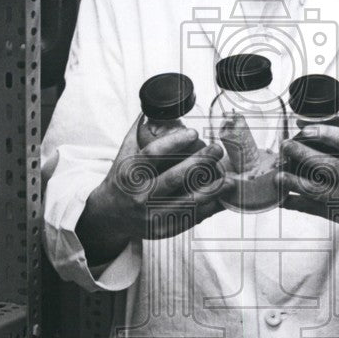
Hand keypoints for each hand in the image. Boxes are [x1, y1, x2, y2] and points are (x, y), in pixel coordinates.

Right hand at [77, 118, 234, 264]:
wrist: (110, 216)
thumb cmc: (122, 180)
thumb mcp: (124, 155)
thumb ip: (138, 132)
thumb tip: (153, 107)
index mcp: (130, 173)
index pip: (152, 155)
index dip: (174, 143)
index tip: (194, 132)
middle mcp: (140, 195)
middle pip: (173, 178)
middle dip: (200, 163)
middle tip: (217, 149)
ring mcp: (151, 215)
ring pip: (186, 202)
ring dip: (211, 190)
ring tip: (228, 178)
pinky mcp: (162, 230)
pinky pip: (190, 218)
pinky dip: (208, 208)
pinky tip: (221, 197)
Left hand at [276, 125, 338, 232]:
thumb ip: (334, 137)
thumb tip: (302, 123)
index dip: (325, 133)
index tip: (304, 130)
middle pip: (328, 165)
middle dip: (303, 154)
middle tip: (285, 146)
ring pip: (317, 190)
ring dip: (294, 182)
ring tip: (279, 175)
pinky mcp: (335, 213)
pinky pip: (310, 208)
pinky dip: (293, 202)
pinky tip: (281, 197)